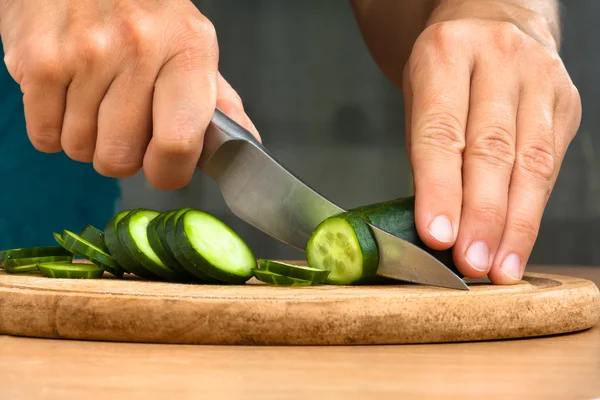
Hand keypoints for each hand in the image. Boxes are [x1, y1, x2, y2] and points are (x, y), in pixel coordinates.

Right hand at [0, 0, 258, 189]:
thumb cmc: (141, 11)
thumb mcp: (190, 45)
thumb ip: (218, 101)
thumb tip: (247, 145)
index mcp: (188, 50)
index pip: (178, 144)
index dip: (167, 172)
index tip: (163, 167)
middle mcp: (139, 48)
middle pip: (120, 159)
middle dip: (120, 153)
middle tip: (122, 118)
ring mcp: (85, 54)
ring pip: (80, 149)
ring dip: (85, 136)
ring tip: (93, 95)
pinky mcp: (38, 60)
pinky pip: (43, 135)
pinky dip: (52, 125)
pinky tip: (66, 91)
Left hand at [403, 1, 581, 283]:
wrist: (493, 24)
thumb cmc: (446, 73)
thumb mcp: (420, 97)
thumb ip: (426, 151)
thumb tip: (437, 225)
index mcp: (446, 53)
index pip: (441, 131)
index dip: (439, 188)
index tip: (437, 236)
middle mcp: (498, 59)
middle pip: (491, 150)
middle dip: (481, 216)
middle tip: (469, 263)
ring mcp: (540, 79)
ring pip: (530, 163)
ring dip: (513, 225)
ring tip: (498, 268)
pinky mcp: (566, 102)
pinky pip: (550, 166)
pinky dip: (531, 213)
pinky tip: (516, 245)